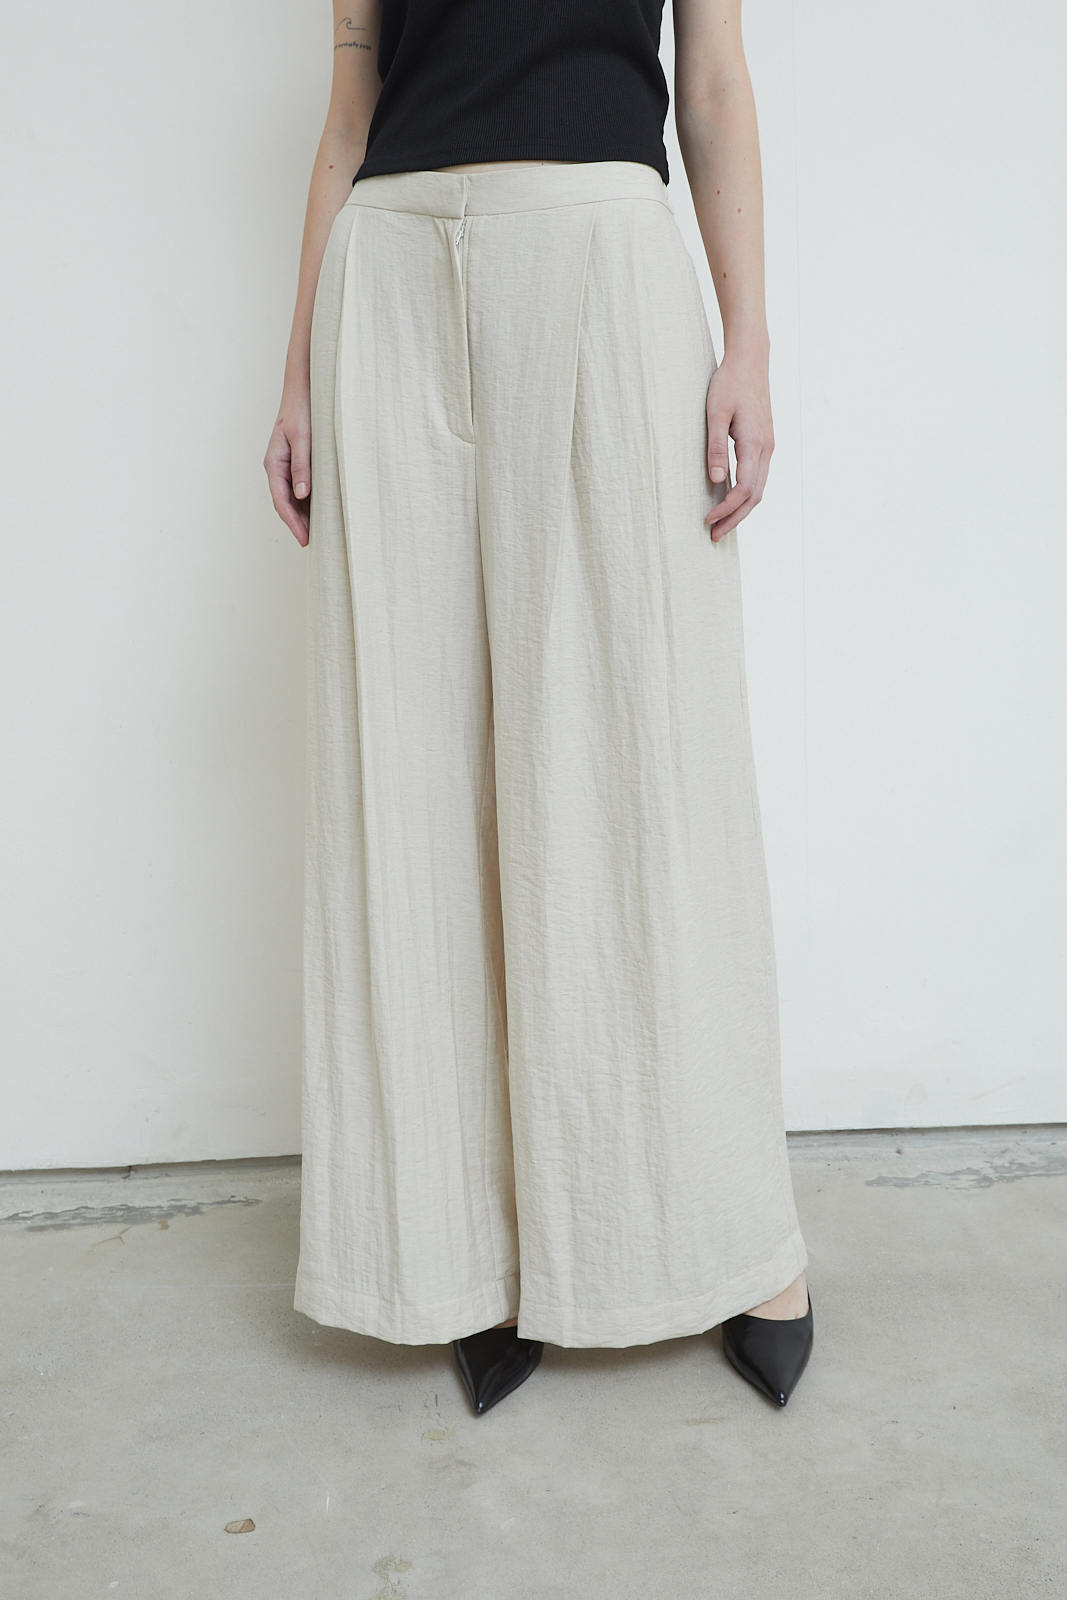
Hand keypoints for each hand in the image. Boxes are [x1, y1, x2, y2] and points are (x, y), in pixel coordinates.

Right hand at [264, 387, 311, 546]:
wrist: (303, 391)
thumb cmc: (302, 411)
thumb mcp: (304, 438)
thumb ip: (302, 466)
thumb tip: (301, 494)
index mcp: (274, 464)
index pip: (281, 501)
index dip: (293, 523)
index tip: (304, 540)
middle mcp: (277, 468)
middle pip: (285, 504)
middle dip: (298, 524)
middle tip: (313, 543)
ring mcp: (285, 467)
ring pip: (292, 498)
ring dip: (303, 515)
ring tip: (318, 533)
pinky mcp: (296, 463)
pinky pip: (299, 488)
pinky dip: (308, 502)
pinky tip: (320, 511)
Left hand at [704, 350, 774, 541]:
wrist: (750, 360)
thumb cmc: (728, 383)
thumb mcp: (715, 413)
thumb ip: (715, 447)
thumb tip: (716, 480)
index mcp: (755, 443)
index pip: (744, 488)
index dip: (727, 508)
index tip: (708, 520)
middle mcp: (766, 448)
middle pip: (755, 496)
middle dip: (735, 518)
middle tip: (714, 536)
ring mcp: (768, 446)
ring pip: (759, 488)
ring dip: (742, 509)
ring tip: (722, 524)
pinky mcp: (765, 442)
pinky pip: (758, 477)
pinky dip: (747, 495)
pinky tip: (732, 500)